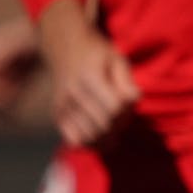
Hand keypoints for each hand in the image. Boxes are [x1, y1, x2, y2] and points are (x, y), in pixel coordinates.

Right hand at [37, 0, 138, 146]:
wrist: (67, 50)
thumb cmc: (98, 54)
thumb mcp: (117, 59)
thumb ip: (126, 81)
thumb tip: (134, 100)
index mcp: (90, 77)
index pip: (114, 108)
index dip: (128, 110)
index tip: (131, 103)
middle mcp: (73, 93)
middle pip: (103, 124)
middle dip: (120, 125)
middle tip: (125, 116)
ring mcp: (62, 106)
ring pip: (90, 136)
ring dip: (108, 136)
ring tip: (115, 124)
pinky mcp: (57, 116)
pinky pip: (76, 140)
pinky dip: (91, 143)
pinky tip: (101, 134)